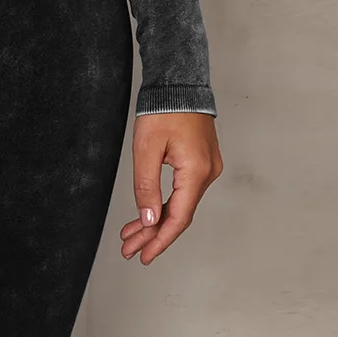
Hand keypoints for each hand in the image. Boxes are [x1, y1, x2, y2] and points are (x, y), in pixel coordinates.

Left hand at [120, 111, 221, 263]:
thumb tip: (148, 220)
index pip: (178, 218)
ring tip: (132, 234)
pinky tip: (149, 211)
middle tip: (130, 249)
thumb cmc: (162, 108)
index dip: (159, 240)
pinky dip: (166, 203)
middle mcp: (207, 173)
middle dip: (153, 233)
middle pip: (180, 214)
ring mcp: (207, 167)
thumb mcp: (146, 147)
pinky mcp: (202, 161)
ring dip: (157, 219)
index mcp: (196, 172)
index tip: (142, 255)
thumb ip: (146, 186)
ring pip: (181, 204)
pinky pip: (184, 191)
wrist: (178, 82)